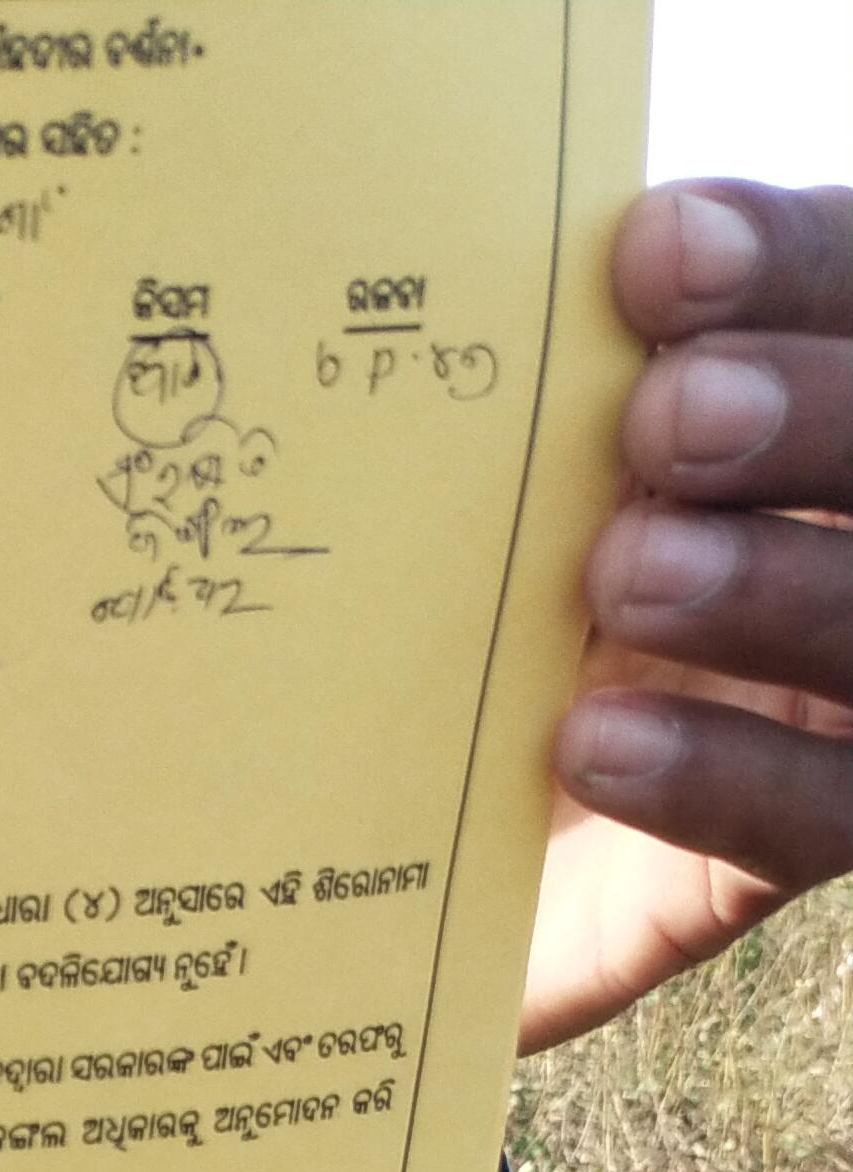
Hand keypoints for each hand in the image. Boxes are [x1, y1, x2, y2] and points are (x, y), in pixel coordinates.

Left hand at [526, 181, 852, 1051]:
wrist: (431, 848)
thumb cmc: (480, 615)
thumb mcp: (505, 497)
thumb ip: (541, 399)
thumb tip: (464, 260)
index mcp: (800, 409)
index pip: (847, 291)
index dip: (786, 261)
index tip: (657, 253)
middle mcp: (843, 528)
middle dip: (802, 414)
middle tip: (663, 418)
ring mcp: (844, 689)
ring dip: (765, 587)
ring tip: (623, 576)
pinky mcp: (806, 840)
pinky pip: (812, 812)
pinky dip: (713, 771)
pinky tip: (595, 741)